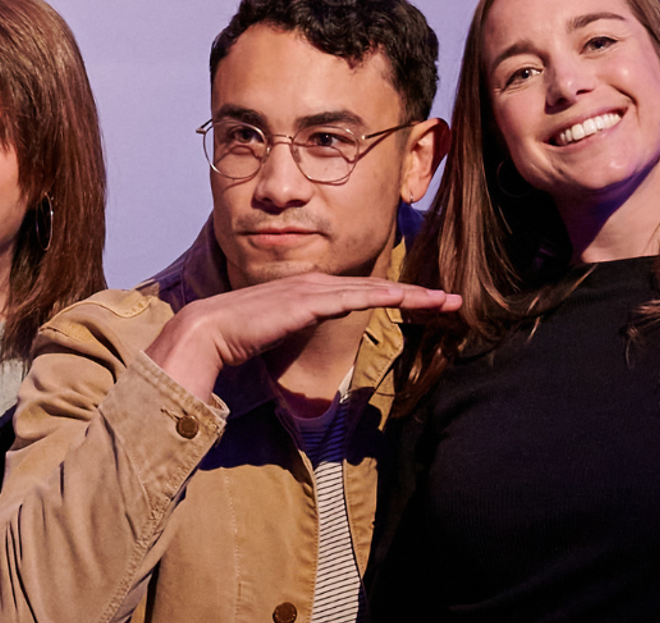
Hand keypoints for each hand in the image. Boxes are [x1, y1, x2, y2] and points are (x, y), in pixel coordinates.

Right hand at [142, 273, 459, 398]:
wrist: (207, 331)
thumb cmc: (234, 342)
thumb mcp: (275, 344)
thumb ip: (294, 348)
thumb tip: (305, 375)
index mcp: (306, 294)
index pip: (358, 294)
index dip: (393, 298)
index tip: (423, 306)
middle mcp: (314, 284)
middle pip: (375, 287)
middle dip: (417, 294)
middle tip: (452, 300)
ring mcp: (312, 289)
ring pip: (375, 289)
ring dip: (414, 294)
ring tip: (446, 302)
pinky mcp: (310, 299)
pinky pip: (358, 296)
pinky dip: (388, 295)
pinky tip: (411, 299)